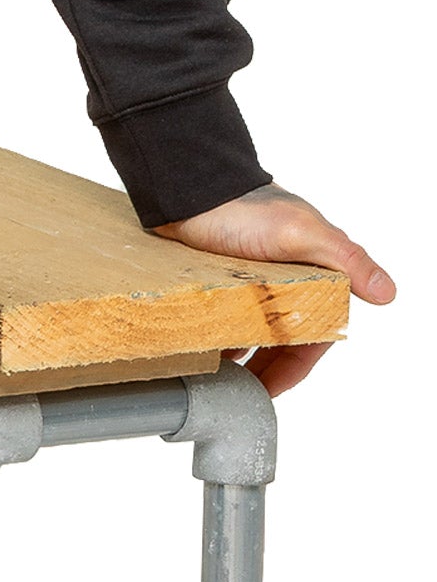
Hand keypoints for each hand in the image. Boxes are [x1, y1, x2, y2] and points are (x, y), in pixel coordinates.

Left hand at [154, 183, 394, 396]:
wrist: (195, 186)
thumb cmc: (250, 205)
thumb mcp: (302, 232)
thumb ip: (346, 259)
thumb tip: (387, 292)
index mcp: (314, 277)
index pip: (312, 337)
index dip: (293, 369)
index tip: (270, 393)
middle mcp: (286, 283)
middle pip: (282, 342)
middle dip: (266, 371)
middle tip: (242, 395)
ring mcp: (252, 283)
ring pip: (252, 333)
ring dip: (242, 356)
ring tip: (222, 380)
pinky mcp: (222, 280)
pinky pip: (225, 319)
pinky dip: (219, 337)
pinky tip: (205, 351)